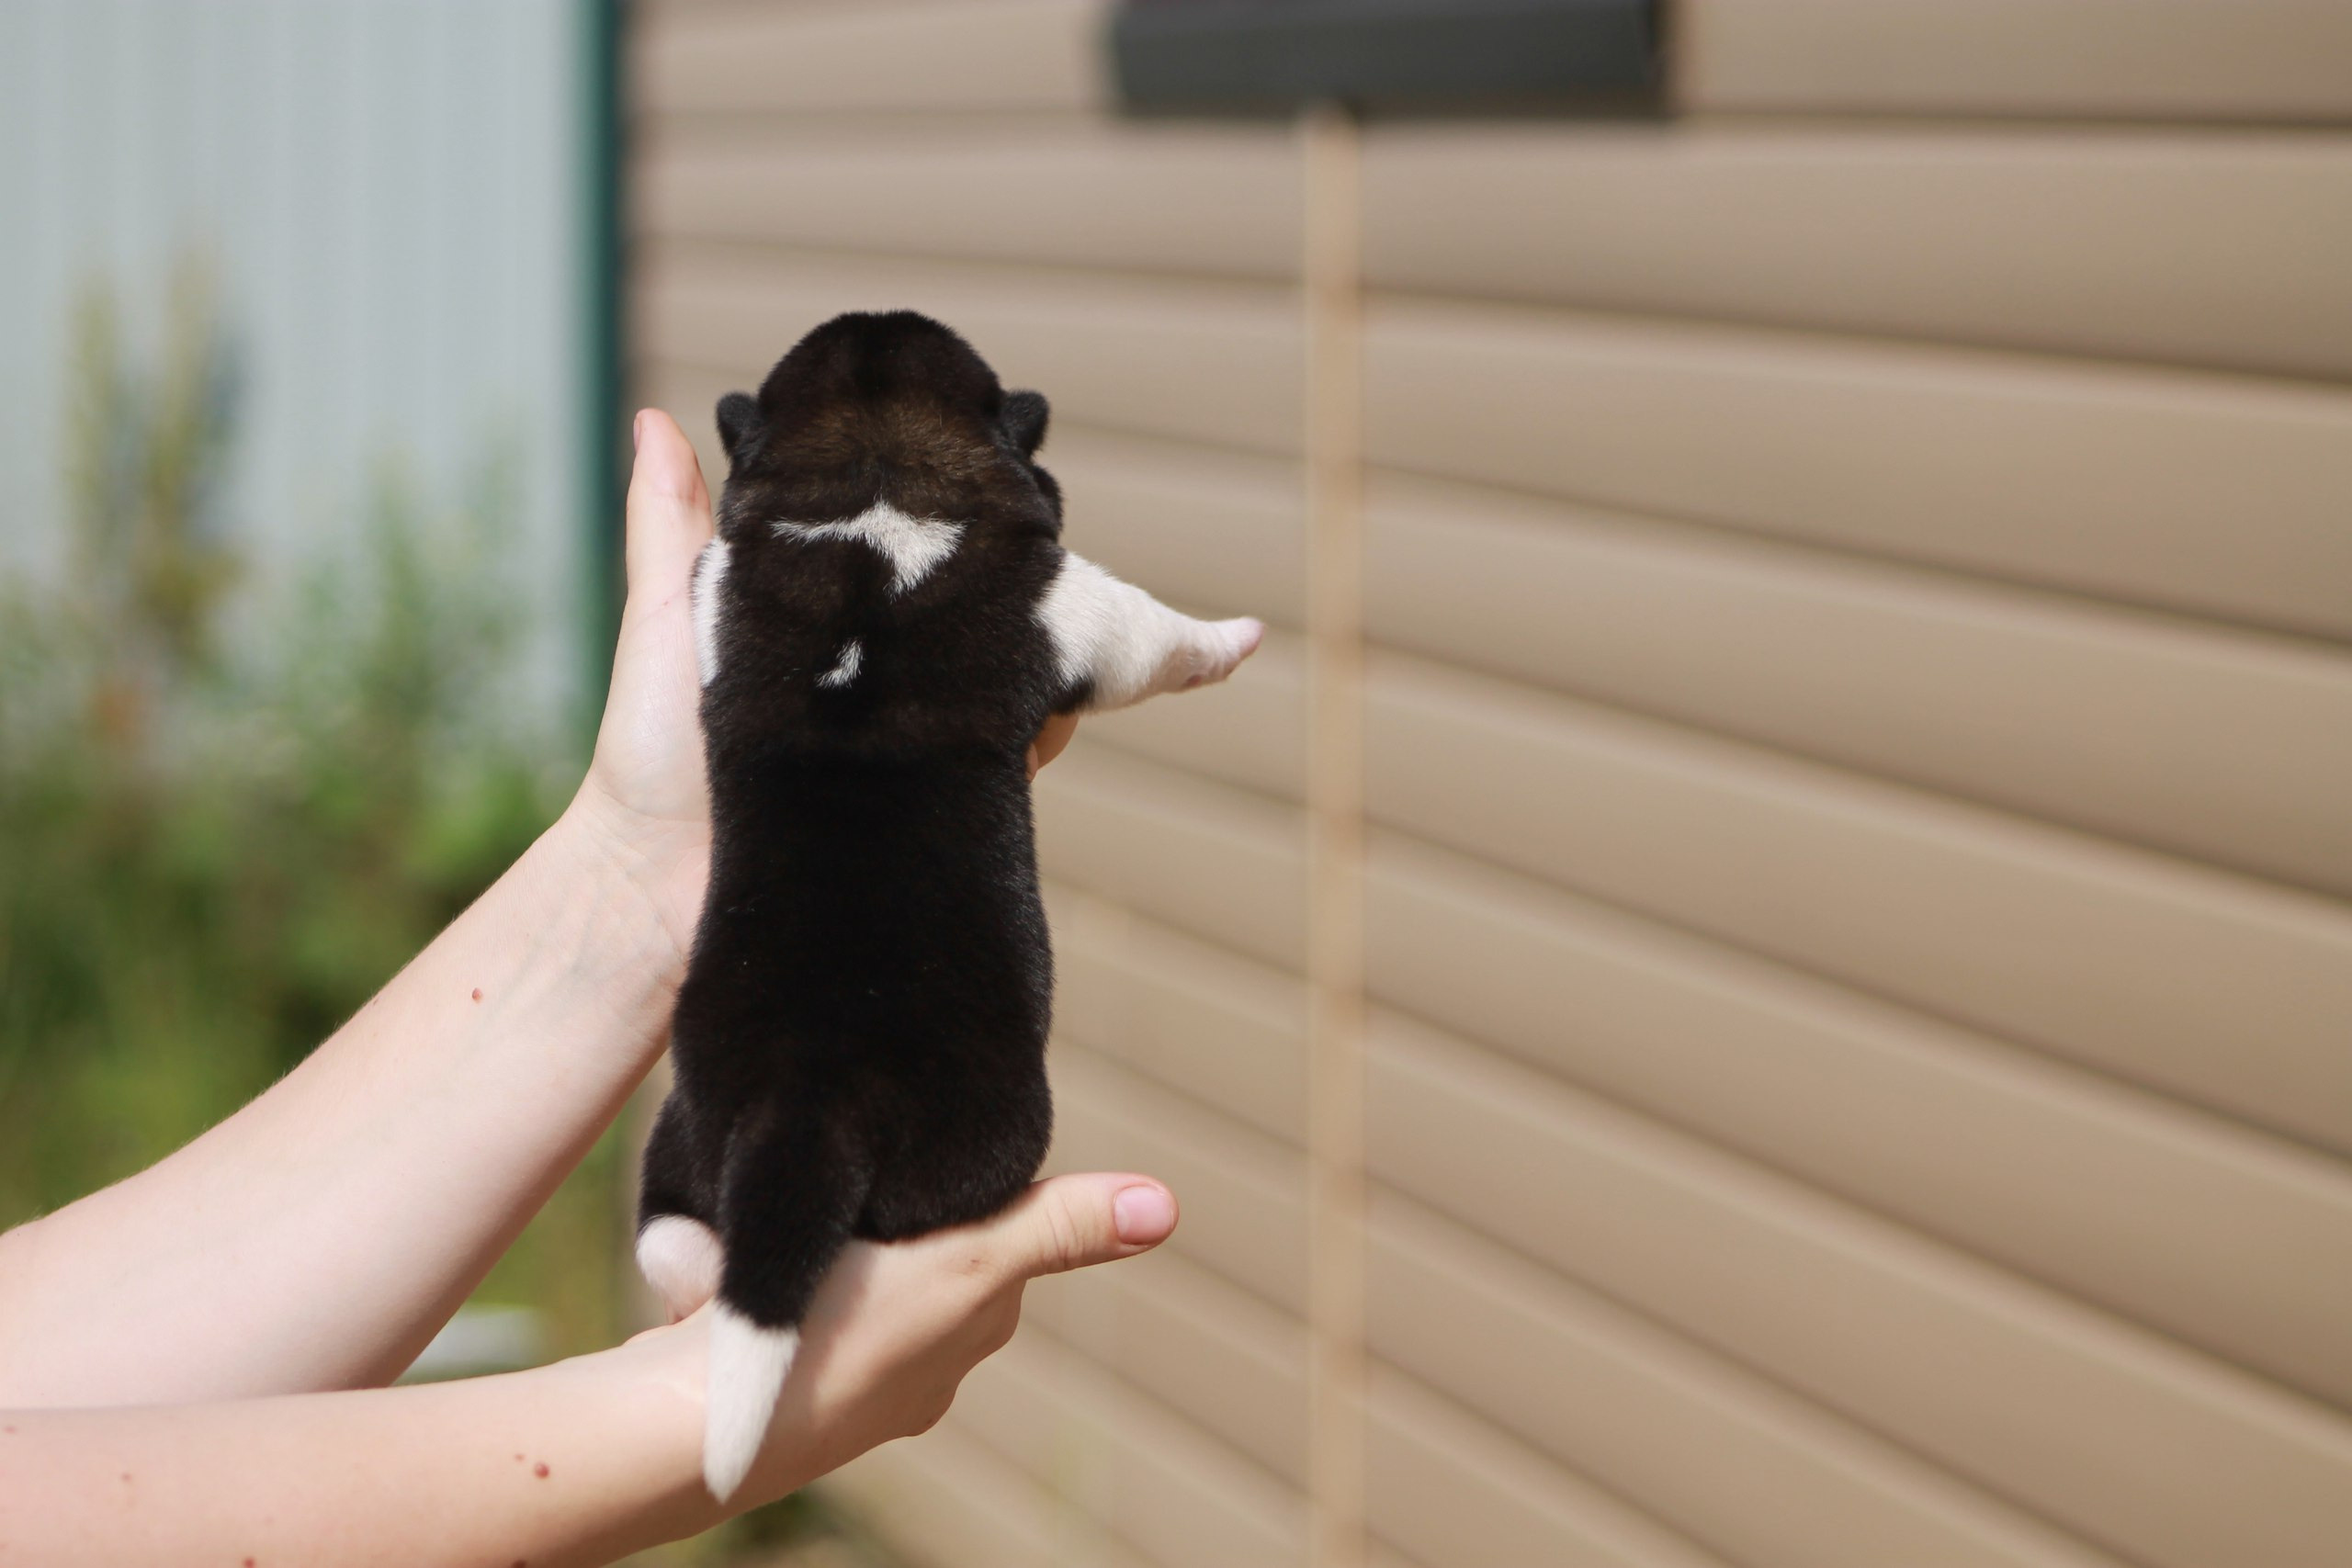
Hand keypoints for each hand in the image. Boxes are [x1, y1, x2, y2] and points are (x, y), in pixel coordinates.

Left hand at [567, 409, 1082, 964]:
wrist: (651, 883)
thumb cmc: (650, 750)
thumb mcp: (669, 615)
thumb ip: (673, 524)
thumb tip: (652, 417)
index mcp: (836, 628)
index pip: (921, 567)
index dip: (960, 533)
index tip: (990, 490)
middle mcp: (887, 686)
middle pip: (986, 625)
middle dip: (1015, 598)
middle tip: (1021, 573)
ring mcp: (917, 750)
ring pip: (1015, 692)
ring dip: (1029, 670)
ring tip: (1019, 649)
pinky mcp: (941, 813)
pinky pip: (1009, 772)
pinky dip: (1029, 743)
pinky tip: (1025, 724)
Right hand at [618, 1173, 1178, 1510]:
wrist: (702, 1421)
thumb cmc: (841, 1337)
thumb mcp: (964, 1263)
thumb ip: (1058, 1228)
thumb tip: (1169, 1206)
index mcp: (975, 1325)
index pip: (990, 1225)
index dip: (958, 1178)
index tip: (919, 1141)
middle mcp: (924, 1365)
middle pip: (922, 1245)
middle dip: (892, 1208)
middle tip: (851, 1169)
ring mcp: (851, 1377)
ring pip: (854, 1270)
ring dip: (831, 1240)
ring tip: (799, 1211)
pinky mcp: (783, 1373)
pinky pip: (790, 1297)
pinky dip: (775, 1273)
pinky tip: (744, 1263)